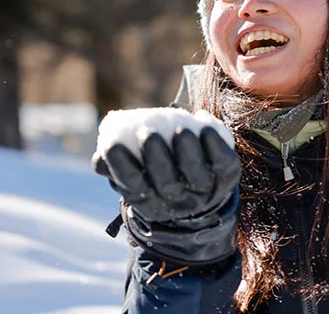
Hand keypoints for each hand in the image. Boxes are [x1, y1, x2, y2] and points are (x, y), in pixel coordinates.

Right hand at [93, 126, 240, 264]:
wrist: (202, 193)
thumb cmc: (158, 176)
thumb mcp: (136, 177)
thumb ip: (116, 166)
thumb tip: (100, 158)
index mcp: (150, 203)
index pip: (133, 186)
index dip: (121, 167)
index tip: (112, 143)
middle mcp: (178, 203)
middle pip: (167, 183)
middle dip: (156, 156)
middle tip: (148, 131)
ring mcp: (206, 193)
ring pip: (196, 174)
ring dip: (186, 149)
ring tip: (178, 127)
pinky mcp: (228, 179)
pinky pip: (223, 163)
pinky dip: (215, 144)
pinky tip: (204, 125)